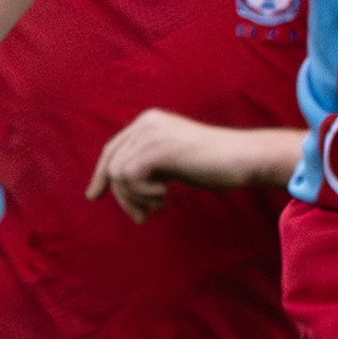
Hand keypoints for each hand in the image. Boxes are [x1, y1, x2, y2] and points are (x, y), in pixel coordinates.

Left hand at [85, 111, 297, 221]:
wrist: (244, 158)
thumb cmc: (213, 165)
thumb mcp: (173, 160)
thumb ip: (147, 164)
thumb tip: (114, 182)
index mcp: (149, 121)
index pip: (112, 149)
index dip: (101, 174)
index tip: (93, 196)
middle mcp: (146, 122)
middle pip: (112, 163)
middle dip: (121, 195)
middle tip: (140, 217)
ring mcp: (151, 133)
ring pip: (118, 174)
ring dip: (135, 198)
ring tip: (159, 205)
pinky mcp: (157, 148)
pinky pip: (128, 177)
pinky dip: (144, 194)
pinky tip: (166, 194)